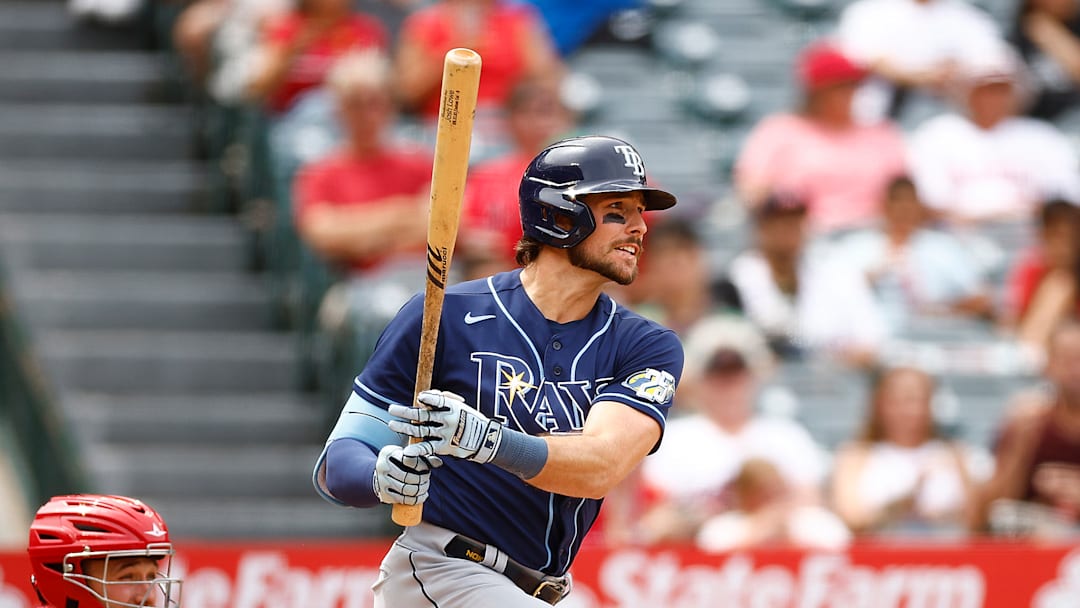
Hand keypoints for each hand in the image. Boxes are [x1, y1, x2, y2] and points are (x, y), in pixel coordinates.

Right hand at [373, 445, 441, 505]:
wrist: (380, 475)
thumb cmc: (398, 463)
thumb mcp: (406, 455)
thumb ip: (422, 456)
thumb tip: (439, 463)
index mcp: (388, 452)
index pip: (409, 460)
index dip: (422, 466)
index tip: (427, 469)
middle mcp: (382, 466)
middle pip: (408, 476)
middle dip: (422, 480)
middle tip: (427, 479)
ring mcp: (381, 481)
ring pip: (406, 489)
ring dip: (420, 490)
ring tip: (425, 488)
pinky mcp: (383, 494)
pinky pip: (402, 499)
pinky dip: (415, 500)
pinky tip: (423, 496)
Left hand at [388, 390, 502, 462]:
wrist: (484, 439)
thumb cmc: (469, 419)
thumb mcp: (460, 406)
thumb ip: (442, 400)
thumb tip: (423, 397)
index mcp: (452, 406)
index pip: (436, 400)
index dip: (427, 399)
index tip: (419, 398)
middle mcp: (448, 419)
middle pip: (422, 414)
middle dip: (404, 411)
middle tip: (391, 409)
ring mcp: (445, 433)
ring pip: (420, 429)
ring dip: (404, 427)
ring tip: (391, 424)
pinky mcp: (444, 446)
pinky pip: (428, 448)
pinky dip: (417, 449)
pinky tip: (406, 450)